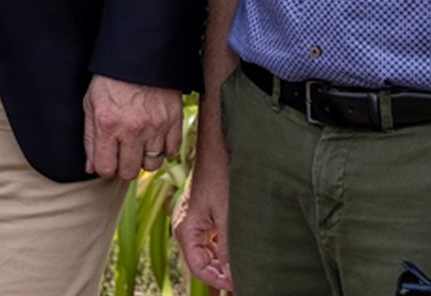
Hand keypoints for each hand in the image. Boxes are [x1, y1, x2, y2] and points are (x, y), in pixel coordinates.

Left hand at [82, 75, 182, 180]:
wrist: (139, 55)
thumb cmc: (110, 79)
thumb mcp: (91, 104)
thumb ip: (90, 138)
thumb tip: (91, 167)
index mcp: (107, 125)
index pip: (106, 169)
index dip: (105, 168)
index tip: (107, 161)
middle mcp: (132, 129)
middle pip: (129, 172)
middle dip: (124, 167)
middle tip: (123, 154)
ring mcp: (155, 126)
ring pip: (151, 165)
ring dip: (144, 158)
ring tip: (139, 145)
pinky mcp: (173, 120)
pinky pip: (171, 151)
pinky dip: (163, 148)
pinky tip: (155, 137)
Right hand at [171, 154, 233, 289]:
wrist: (217, 147)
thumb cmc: (220, 177)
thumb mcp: (226, 215)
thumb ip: (227, 246)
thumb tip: (231, 273)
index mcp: (186, 230)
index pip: (198, 267)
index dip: (217, 280)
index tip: (238, 284)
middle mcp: (186, 227)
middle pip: (201, 261)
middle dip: (221, 272)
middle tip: (244, 277)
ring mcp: (195, 220)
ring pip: (207, 251)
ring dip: (223, 260)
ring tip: (243, 264)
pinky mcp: (204, 213)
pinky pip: (211, 238)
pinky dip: (223, 246)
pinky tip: (238, 246)